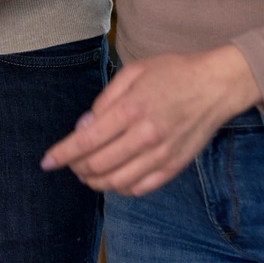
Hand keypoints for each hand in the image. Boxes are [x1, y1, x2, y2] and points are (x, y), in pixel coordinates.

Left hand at [41, 45, 260, 195]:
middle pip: (98, 166)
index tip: (47, 162)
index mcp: (131, 109)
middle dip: (76, 168)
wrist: (216, 85)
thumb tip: (84, 127)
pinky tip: (114, 177)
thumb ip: (105, 101)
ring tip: (88, 173)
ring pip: (117, 182)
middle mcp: (145, 136)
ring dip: (95, 181)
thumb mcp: (133, 73)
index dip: (62, 154)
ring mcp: (161, 155)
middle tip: (70, 163)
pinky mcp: (174, 167)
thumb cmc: (173, 73)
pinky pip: (140, 188)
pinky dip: (120, 187)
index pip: (86, 141)